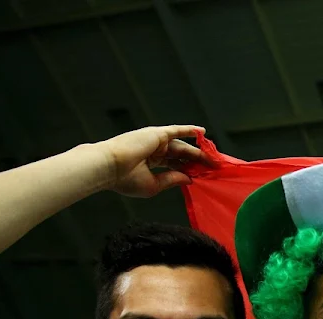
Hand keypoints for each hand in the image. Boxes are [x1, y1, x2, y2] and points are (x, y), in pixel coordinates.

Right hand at [92, 125, 209, 197]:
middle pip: (181, 156)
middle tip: (214, 168)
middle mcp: (153, 150)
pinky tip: (203, 133)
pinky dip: (189, 130)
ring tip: (213, 159)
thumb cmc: (125, 179)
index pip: (174, 166)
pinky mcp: (156, 134)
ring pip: (182, 146)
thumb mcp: (153, 185)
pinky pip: (177, 130)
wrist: (108, 167)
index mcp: (149, 163)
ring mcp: (155, 141)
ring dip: (198, 152)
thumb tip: (190, 178)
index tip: (203, 176)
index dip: (189, 170)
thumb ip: (172, 179)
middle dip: (197, 162)